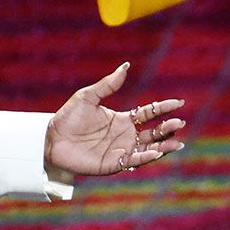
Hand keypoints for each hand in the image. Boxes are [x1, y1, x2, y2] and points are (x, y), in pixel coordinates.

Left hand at [45, 62, 186, 178]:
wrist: (51, 138)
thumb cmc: (68, 117)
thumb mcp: (88, 97)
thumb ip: (108, 84)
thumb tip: (126, 66)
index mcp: (122, 119)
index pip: (149, 113)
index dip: (164, 108)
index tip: (179, 102)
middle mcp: (126, 135)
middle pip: (153, 132)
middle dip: (167, 128)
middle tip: (178, 123)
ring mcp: (121, 150)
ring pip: (148, 148)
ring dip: (163, 146)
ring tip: (176, 142)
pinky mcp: (113, 163)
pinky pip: (133, 161)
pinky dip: (145, 157)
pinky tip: (155, 152)